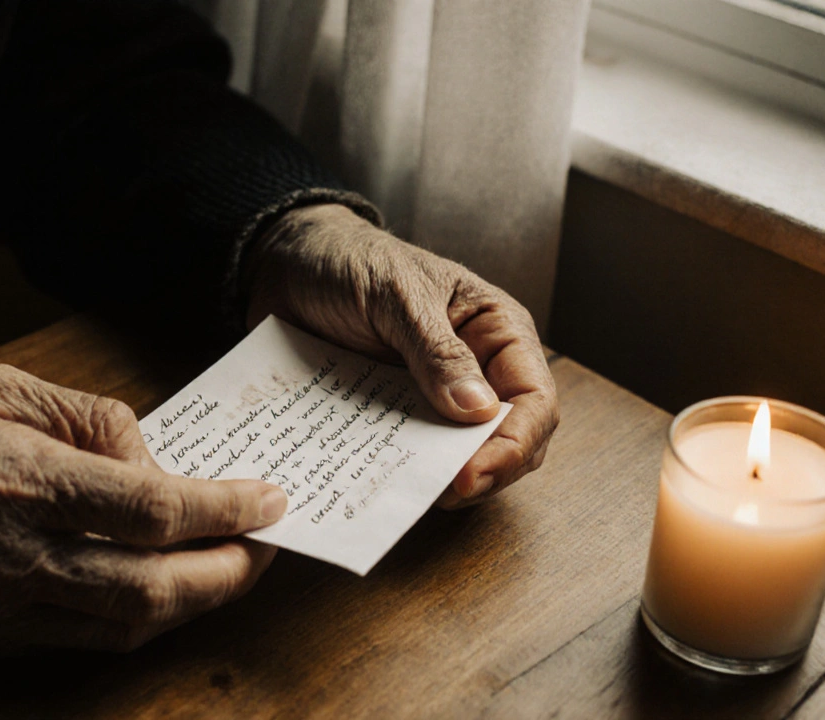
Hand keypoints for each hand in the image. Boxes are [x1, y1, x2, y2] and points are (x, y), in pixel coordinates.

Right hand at [0, 365, 286, 655]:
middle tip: (267, 547)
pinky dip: (128, 619)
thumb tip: (159, 464)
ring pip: (117, 628)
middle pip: (149, 589)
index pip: (151, 509)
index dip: (225, 510)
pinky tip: (156, 591)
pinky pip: (70, 641)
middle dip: (227, 573)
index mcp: (8, 475)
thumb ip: (88, 422)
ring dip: (188, 605)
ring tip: (225, 569)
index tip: (271, 501)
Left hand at [244, 203, 558, 508]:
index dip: (514, 444)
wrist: (290, 264)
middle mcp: (481, 368)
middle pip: (514, 439)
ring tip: (413, 493)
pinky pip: (416, 456)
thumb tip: (479, 411)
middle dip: (488, 473)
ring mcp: (441, 397)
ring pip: (471, 456)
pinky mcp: (401, 416)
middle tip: (441, 495)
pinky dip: (408, 475)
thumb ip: (436, 349)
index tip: (469, 476)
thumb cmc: (351, 262)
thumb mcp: (397, 295)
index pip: (535, 397)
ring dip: (448, 480)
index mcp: (496, 329)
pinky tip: (384, 484)